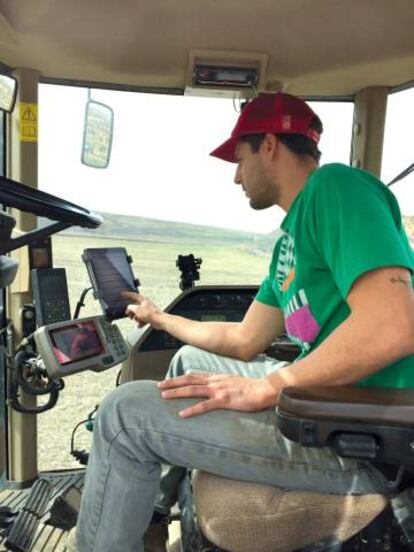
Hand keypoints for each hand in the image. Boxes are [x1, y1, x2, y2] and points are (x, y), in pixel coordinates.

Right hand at [123, 292, 161, 328]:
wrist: (159, 321)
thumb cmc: (150, 314)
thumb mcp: (137, 309)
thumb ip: (130, 308)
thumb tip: (128, 308)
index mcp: (143, 300)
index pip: (133, 295)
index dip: (127, 294)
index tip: (122, 294)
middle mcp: (145, 304)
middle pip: (135, 306)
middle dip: (131, 312)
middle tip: (129, 315)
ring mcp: (148, 310)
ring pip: (138, 313)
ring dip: (136, 318)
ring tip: (137, 320)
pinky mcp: (149, 316)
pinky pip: (142, 319)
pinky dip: (141, 322)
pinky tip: (140, 325)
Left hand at [157, 373, 279, 416]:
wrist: (264, 389)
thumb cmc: (250, 388)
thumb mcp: (232, 381)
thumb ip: (220, 382)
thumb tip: (209, 384)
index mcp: (216, 377)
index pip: (194, 376)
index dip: (179, 378)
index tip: (168, 380)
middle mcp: (214, 381)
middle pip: (189, 380)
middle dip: (172, 382)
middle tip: (158, 386)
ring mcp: (218, 390)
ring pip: (193, 390)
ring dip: (177, 393)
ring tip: (164, 396)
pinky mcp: (224, 401)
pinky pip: (204, 406)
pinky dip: (192, 410)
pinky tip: (182, 414)